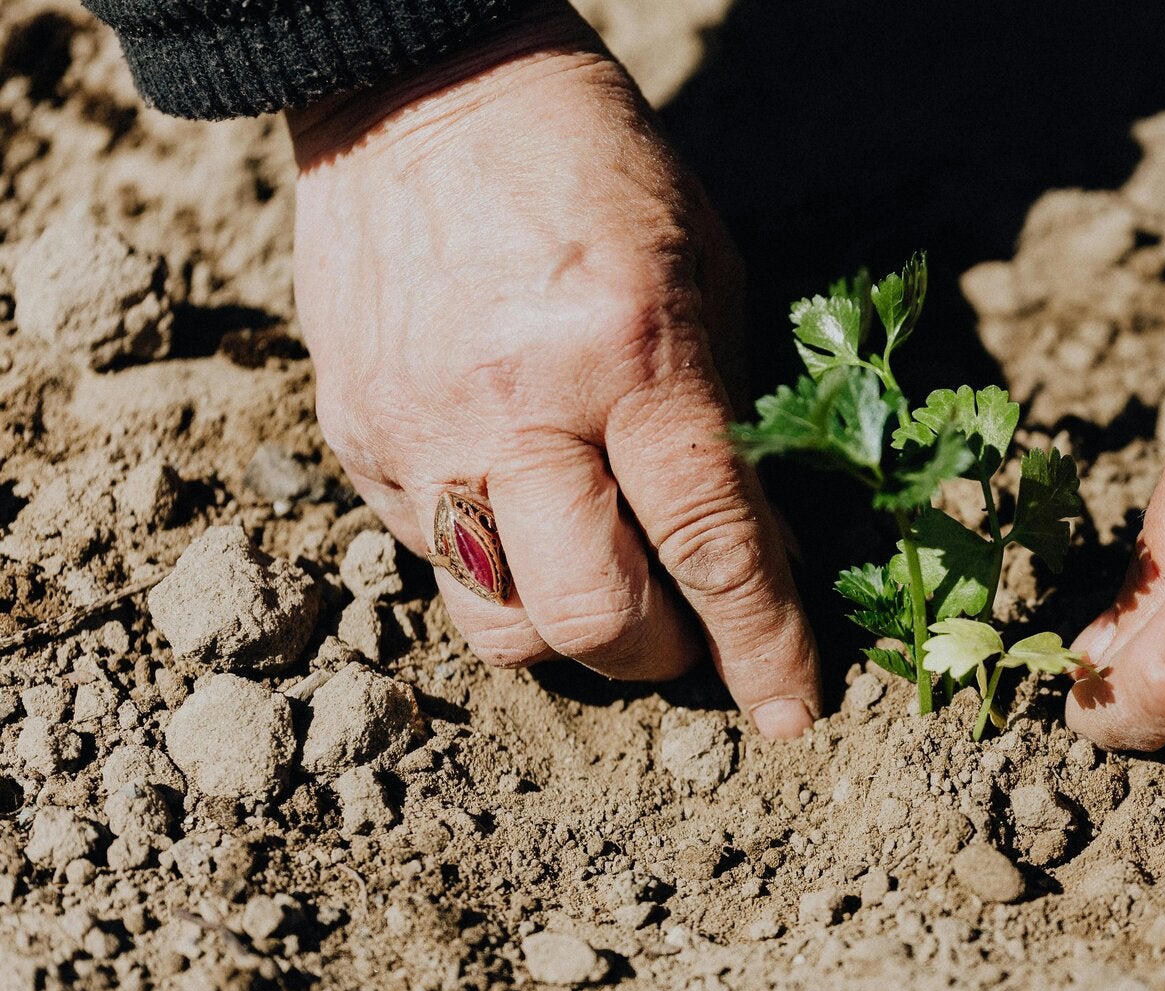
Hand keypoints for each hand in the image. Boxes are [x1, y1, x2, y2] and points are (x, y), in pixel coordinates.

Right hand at [287, 2, 818, 736]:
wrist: (419, 86)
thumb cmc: (596, 174)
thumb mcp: (705, 277)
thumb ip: (729, 426)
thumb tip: (758, 560)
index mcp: (628, 353)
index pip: (709, 544)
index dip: (761, 645)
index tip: (793, 713)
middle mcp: (514, 408)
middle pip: (592, 619)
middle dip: (661, 657)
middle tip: (689, 632)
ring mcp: (419, 432)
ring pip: (499, 625)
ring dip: (571, 636)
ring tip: (606, 581)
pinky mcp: (354, 440)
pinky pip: (434, 563)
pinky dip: (502, 568)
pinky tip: (529, 510)